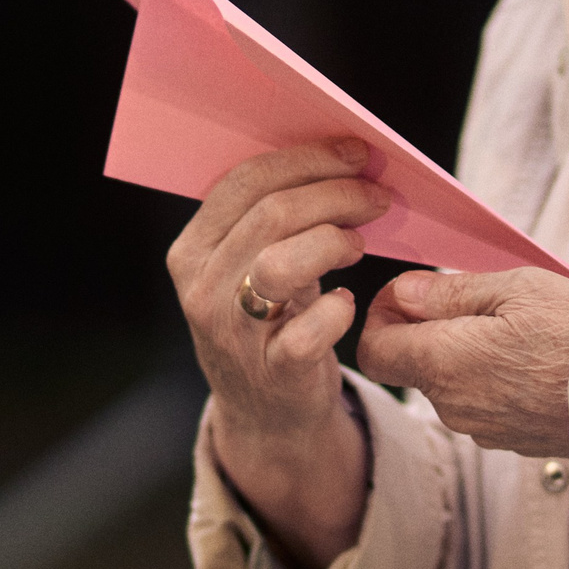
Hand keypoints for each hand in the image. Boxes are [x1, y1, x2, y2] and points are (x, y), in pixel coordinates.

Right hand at [167, 141, 387, 568]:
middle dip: (335, 195)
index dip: (307, 159)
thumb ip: (270, 218)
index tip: (356, 153)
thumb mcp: (251, 266)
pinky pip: (310, 330)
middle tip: (376, 197)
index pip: (244, 182)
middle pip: (271, 215)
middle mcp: (202, 291)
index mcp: (192, 252)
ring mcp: (233, 336)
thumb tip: (337, 155)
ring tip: (359, 246)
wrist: (267, 415)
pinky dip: (339, 310)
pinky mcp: (272, 373)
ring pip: (282, 264)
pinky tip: (347, 303)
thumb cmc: (271, 323)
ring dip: (334, 242)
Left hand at [357, 268, 568, 456]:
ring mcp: (479, 428)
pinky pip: (482, 406)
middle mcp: (451, 404)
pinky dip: (492, 382)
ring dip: (464, 357)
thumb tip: (404, 294)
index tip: (407, 298)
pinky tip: (530, 362)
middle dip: (428, 332)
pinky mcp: (508, 441)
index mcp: (442, 363)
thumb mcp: (515, 289)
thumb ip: (450, 293)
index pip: (373, 352)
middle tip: (471, 303)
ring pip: (449, 387)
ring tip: (513, 331)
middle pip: (412, 367)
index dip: (380, 319)